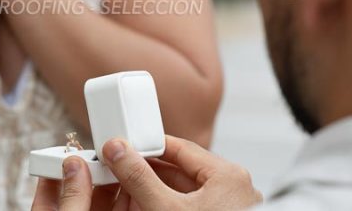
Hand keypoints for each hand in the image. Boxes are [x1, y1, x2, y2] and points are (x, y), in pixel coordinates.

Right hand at [31, 135, 262, 210]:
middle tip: (122, 174)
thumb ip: (140, 179)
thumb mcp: (166, 210)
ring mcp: (227, 209)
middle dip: (147, 174)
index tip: (125, 150)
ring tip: (130, 196)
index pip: (179, 147)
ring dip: (154, 193)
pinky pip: (189, 208)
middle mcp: (231, 190)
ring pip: (183, 192)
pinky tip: (146, 210)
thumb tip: (120, 153)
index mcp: (226, 175)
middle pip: (179, 170)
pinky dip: (166, 207)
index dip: (148, 147)